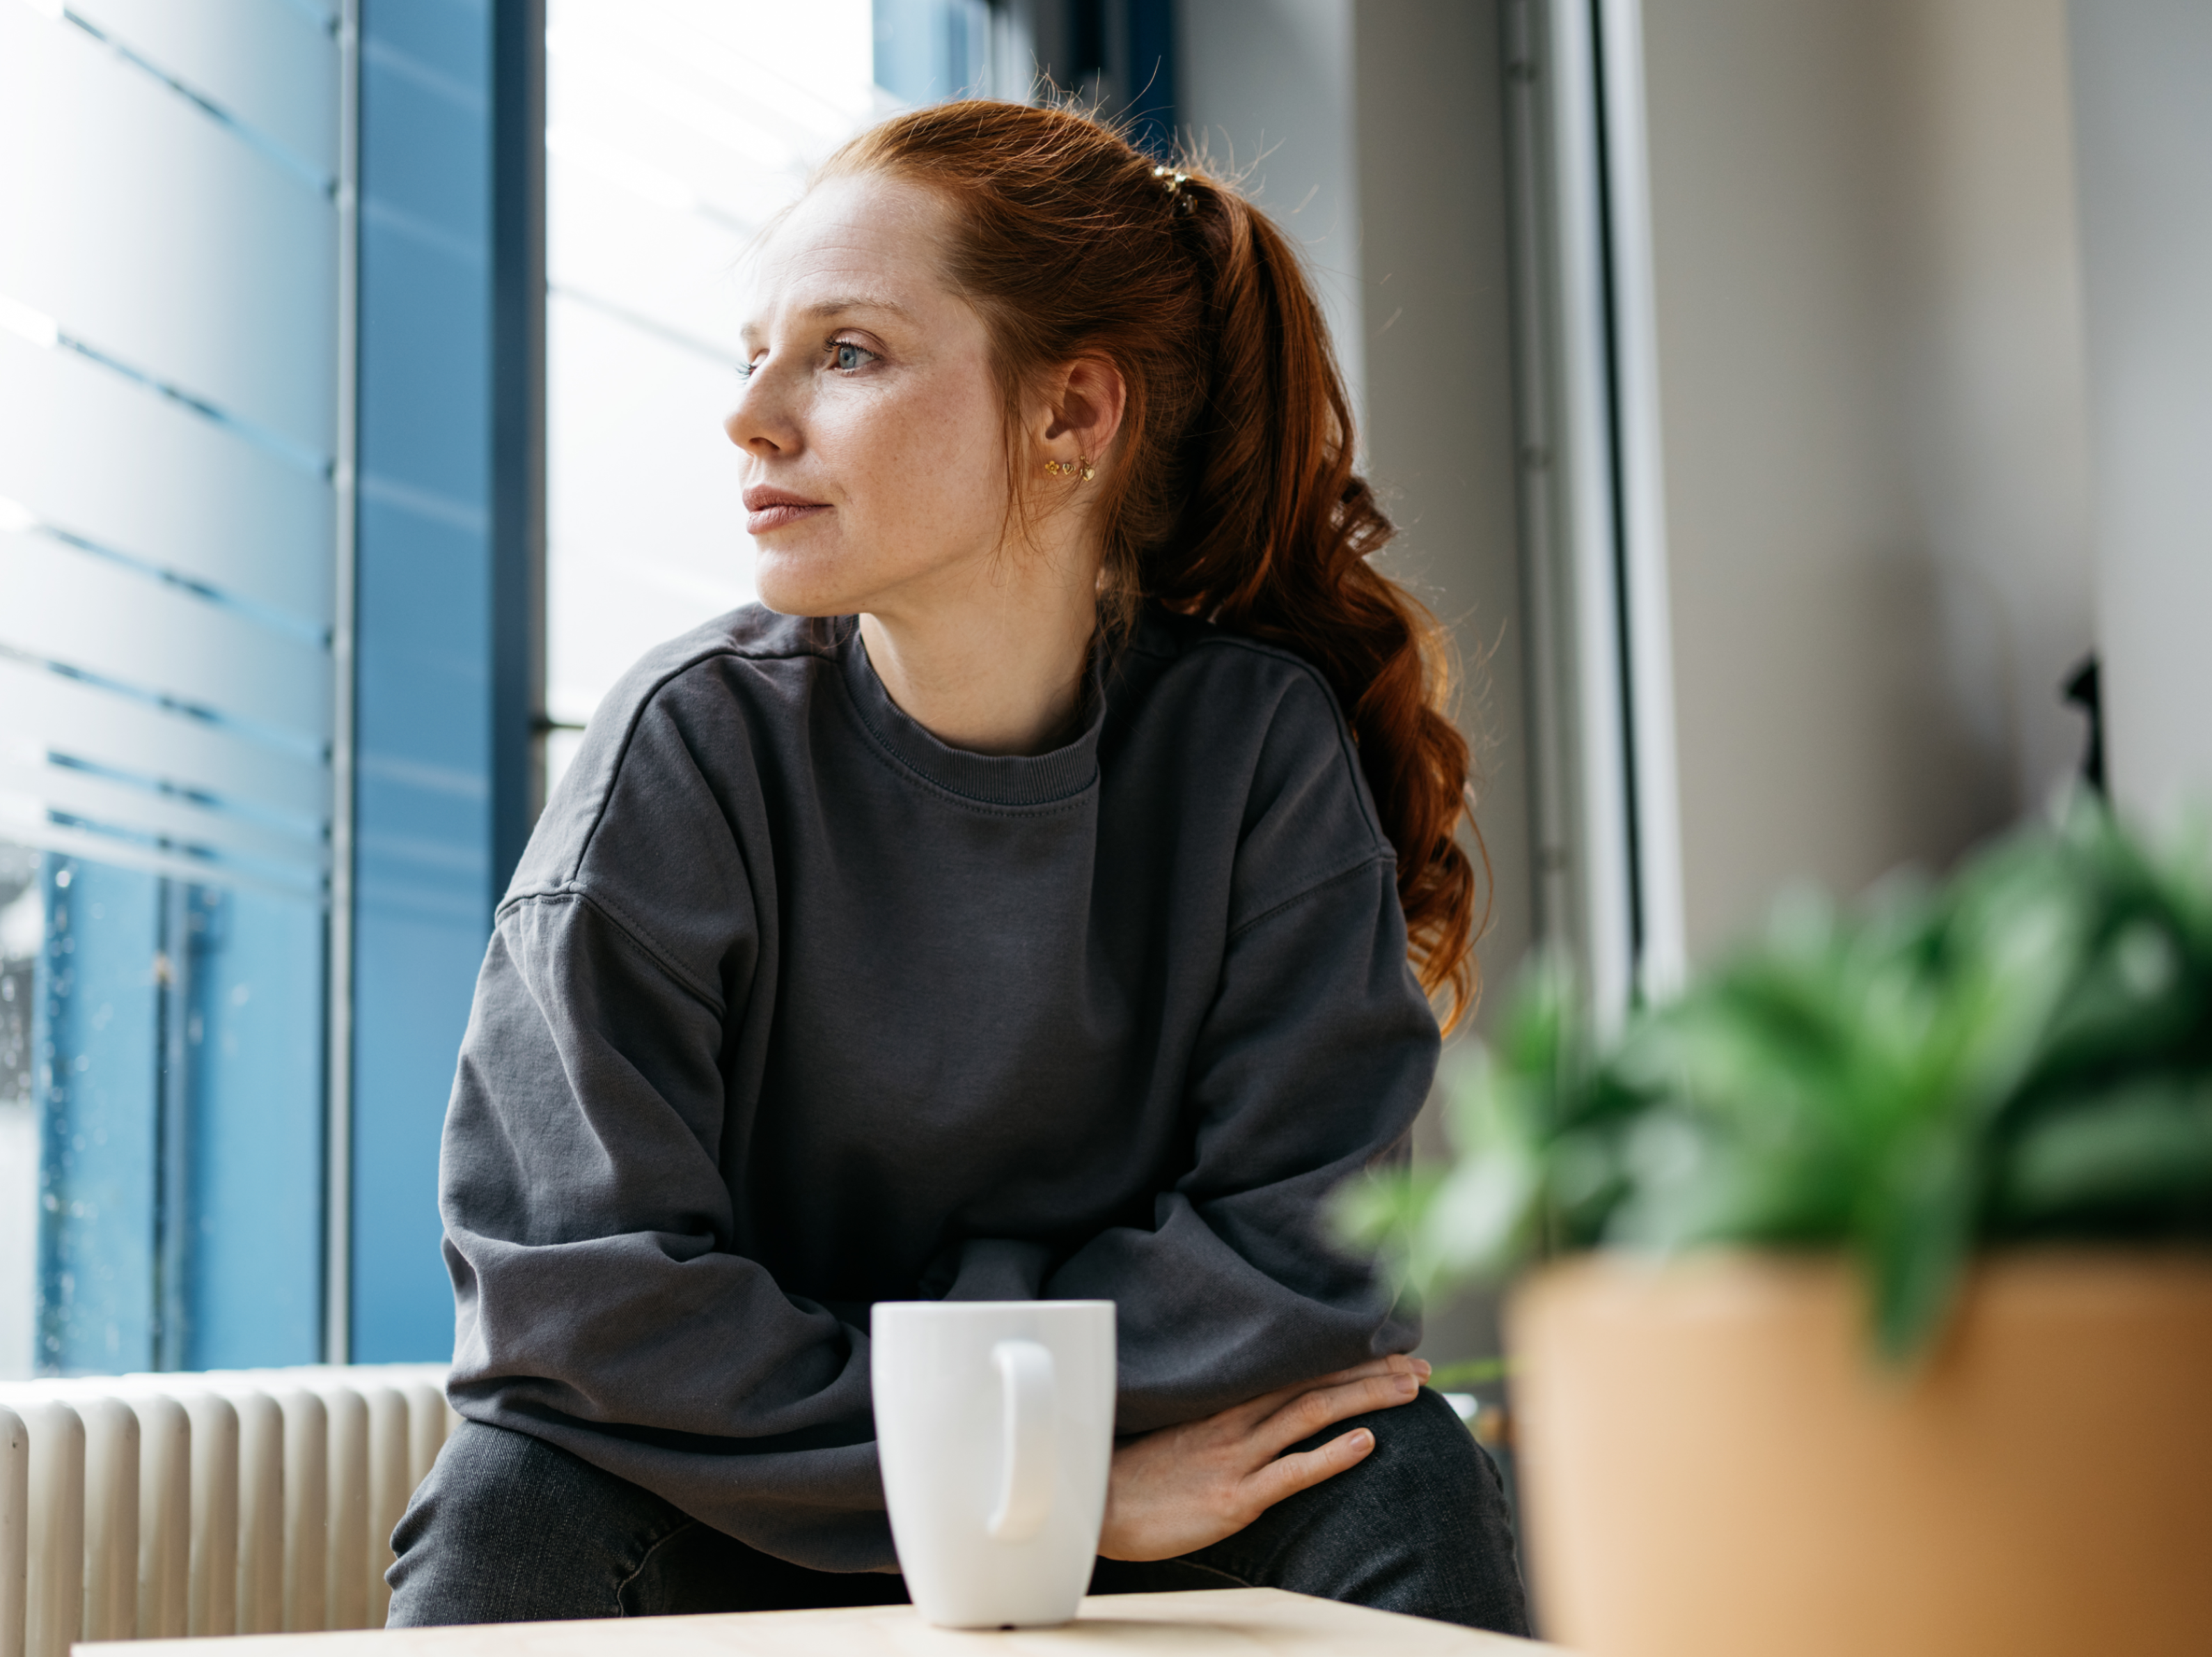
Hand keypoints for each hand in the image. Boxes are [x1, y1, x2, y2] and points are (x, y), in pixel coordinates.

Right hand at [1096, 1353, 1431, 1561]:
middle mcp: (1235, 1422)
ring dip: (1364, 1399)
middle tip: (1420, 1366)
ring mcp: (1236, 1458)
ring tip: (1409, 1390)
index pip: (1297, 1369)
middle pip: (1313, 1384)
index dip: (1349, 1359)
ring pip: (1309, 1415)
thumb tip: (1268, 1415)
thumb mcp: (1185, 1436)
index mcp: (1225, 1404)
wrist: (1097, 1509)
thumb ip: (1226, 1422)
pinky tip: (1368, 1443)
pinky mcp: (1234, 1498)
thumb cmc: (1139, 1476)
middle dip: (1371, 1372)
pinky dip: (1332, 1455)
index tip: (1393, 1351)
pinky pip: (1291, 1472)